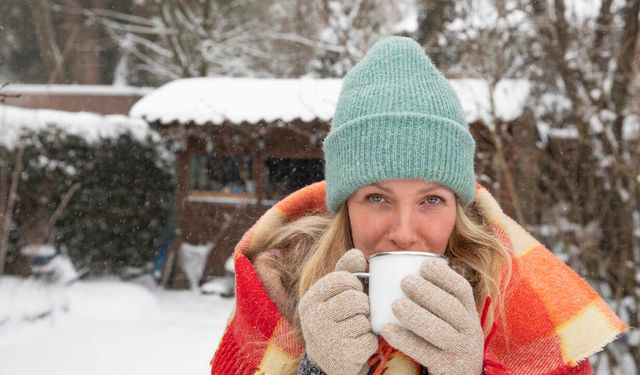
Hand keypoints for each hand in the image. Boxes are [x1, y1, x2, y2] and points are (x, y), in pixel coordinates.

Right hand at [298, 249, 377, 374]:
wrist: (327, 361)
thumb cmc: (334, 319)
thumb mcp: (333, 294)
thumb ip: (344, 271)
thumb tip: (358, 254)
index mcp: (310, 300)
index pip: (341, 278)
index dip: (354, 283)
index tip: (354, 291)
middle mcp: (313, 319)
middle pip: (355, 299)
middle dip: (363, 305)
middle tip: (358, 312)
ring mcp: (327, 338)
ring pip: (364, 320)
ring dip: (366, 324)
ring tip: (356, 329)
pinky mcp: (342, 356)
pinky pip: (369, 340)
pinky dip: (370, 342)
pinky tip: (358, 345)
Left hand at [381, 259, 483, 374]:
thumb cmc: (445, 342)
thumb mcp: (450, 320)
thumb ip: (435, 300)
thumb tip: (404, 270)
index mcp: (469, 313)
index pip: (462, 290)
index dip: (445, 276)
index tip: (424, 264)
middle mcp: (470, 330)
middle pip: (452, 308)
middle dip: (427, 292)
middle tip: (404, 281)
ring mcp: (461, 351)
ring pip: (441, 331)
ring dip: (417, 315)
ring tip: (396, 305)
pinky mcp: (448, 368)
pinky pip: (425, 353)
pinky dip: (406, 340)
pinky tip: (387, 330)